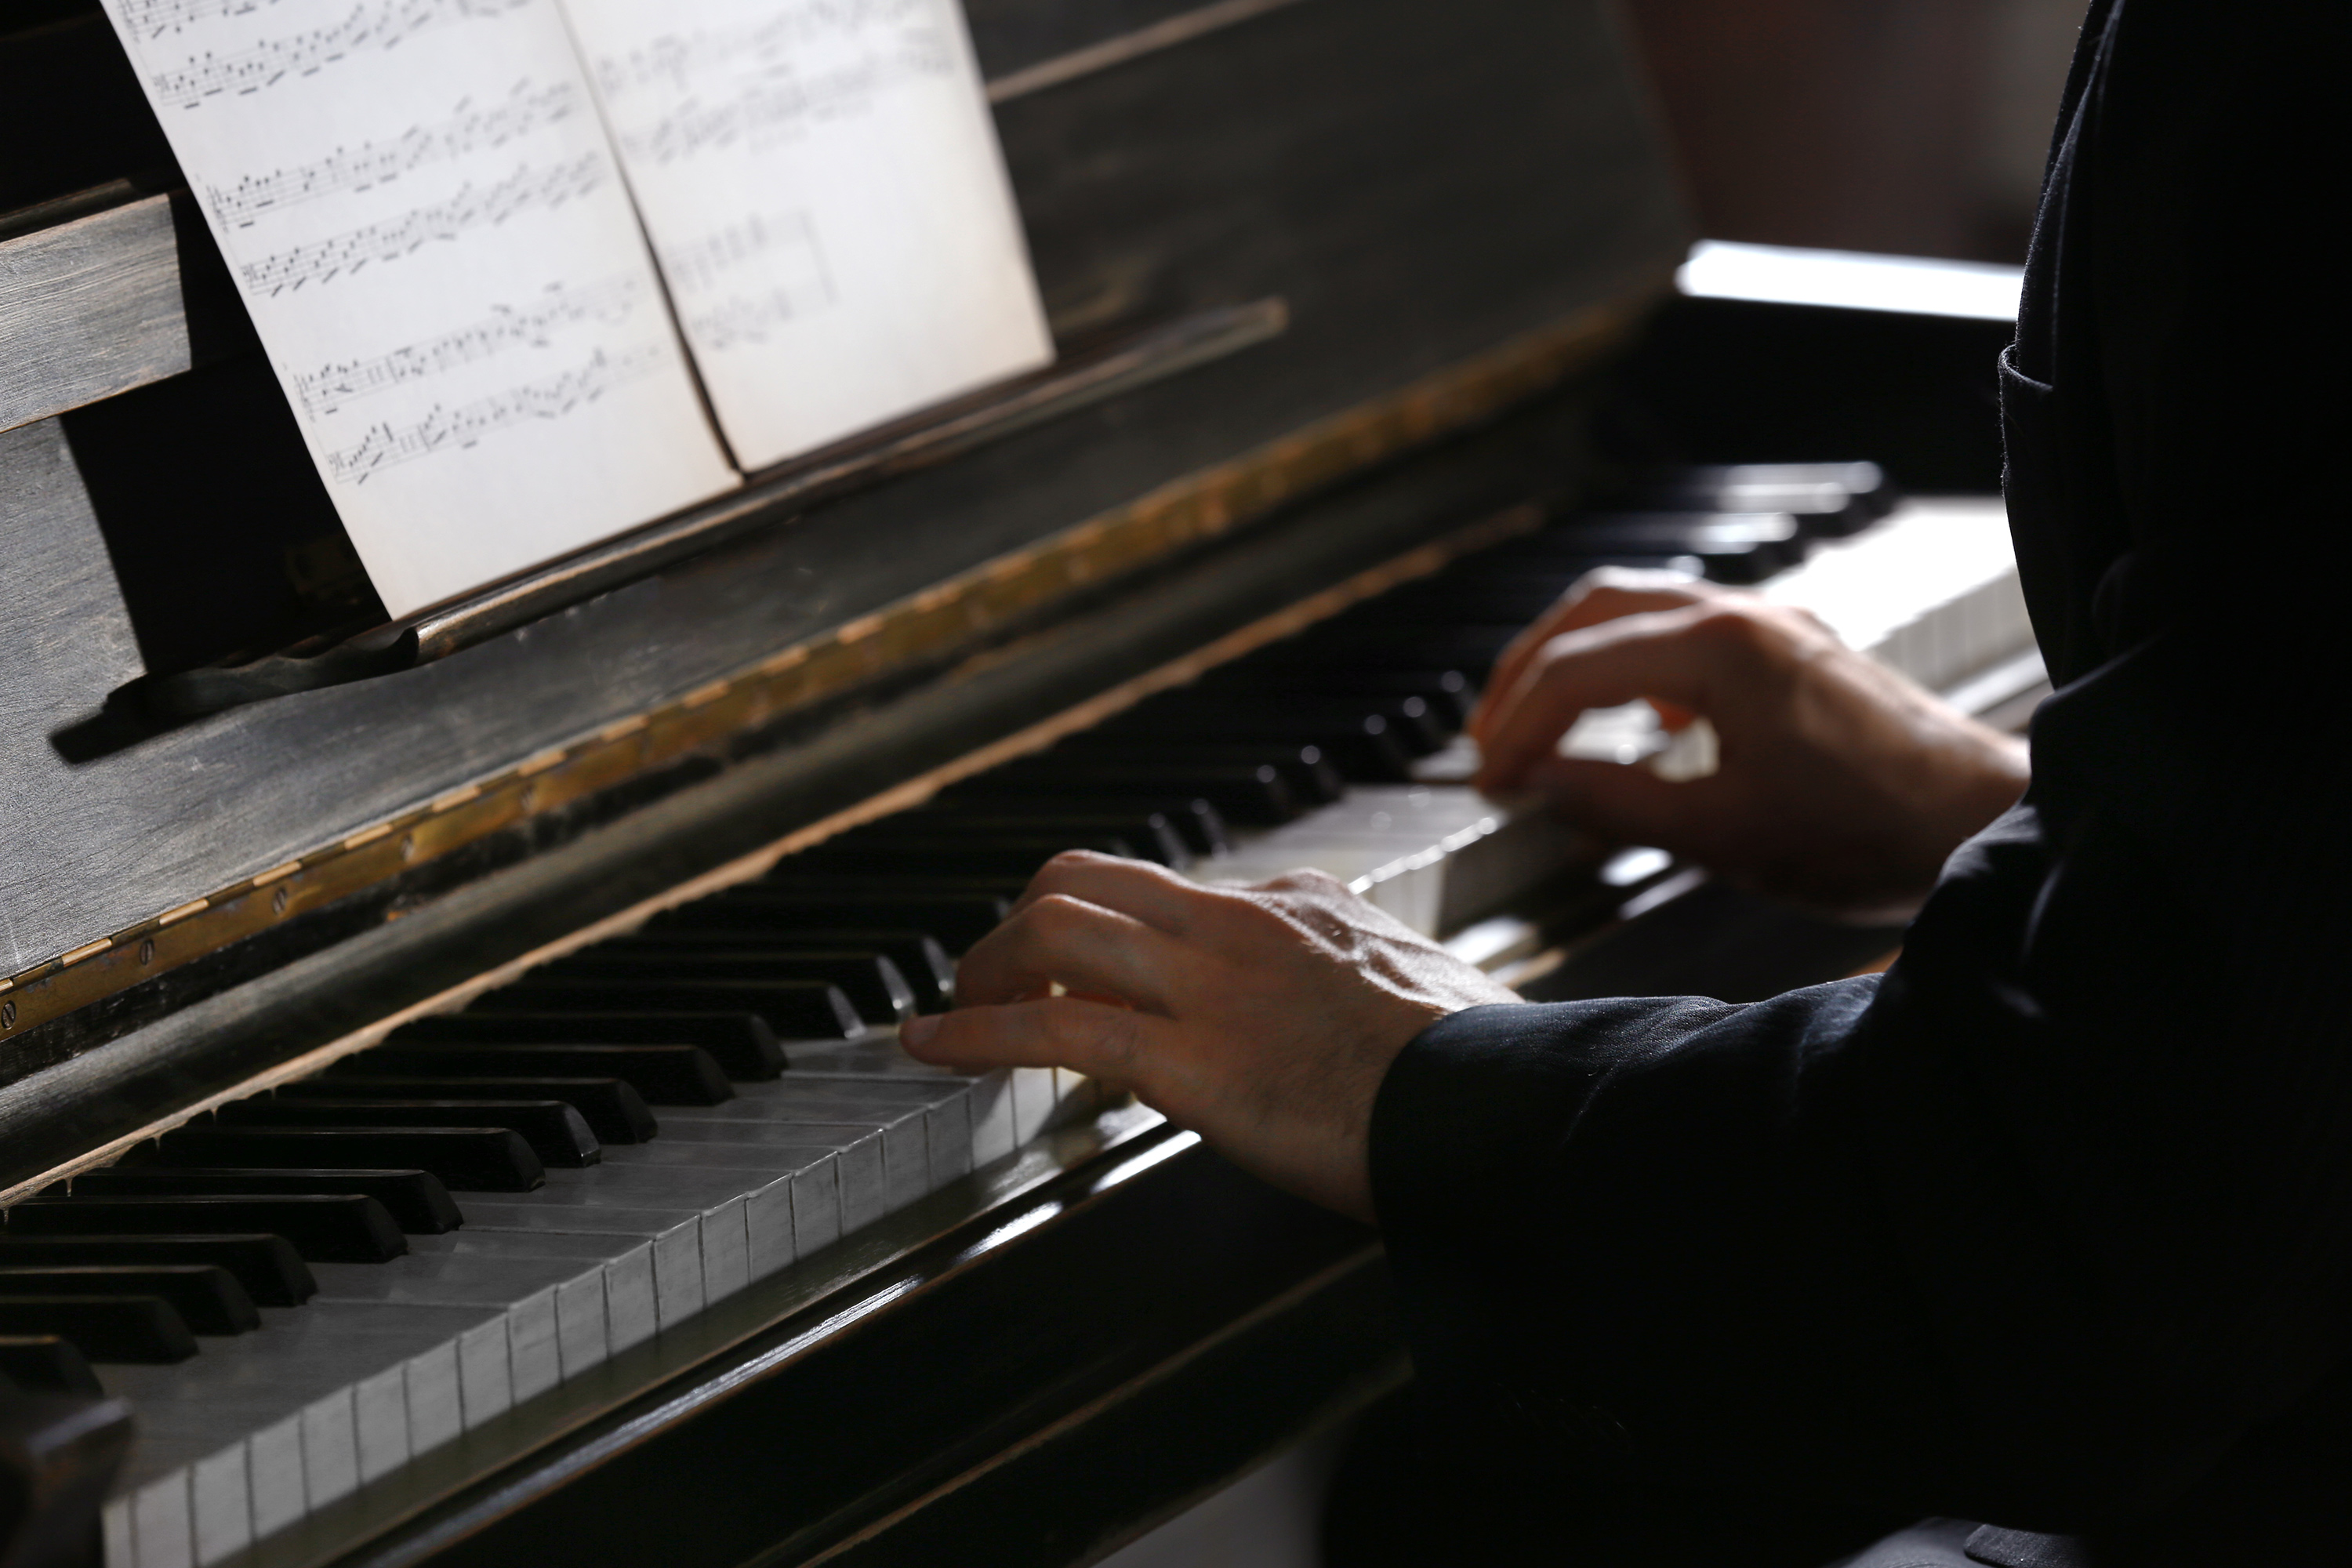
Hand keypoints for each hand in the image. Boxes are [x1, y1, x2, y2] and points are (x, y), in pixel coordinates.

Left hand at [899, 852, 1518, 1220]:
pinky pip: (1053, 1027)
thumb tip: (1374, 1013)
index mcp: (1310, 906)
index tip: (1091, 968)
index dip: (1116, 932)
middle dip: (1024, 920)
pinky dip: (975, 1031)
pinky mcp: (1192, 1060)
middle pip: (1093, 879)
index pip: (1181, 894)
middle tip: (994, 970)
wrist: (1511, 1107)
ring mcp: (1215, 984)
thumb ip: (1374, 988)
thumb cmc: (1491, 1073)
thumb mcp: (1435, 997)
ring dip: (985, 966)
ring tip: (950, 1007)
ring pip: (1057, 928)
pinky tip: (933, 1046)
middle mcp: (1248, 923)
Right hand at [1470, 568, 2029, 916]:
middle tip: (1490, 735)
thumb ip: (1611, 804)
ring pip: (1641, 608)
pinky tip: (1641, 722)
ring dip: (1579, 660)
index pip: (1576, 671)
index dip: (1517, 728)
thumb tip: (1535, 786)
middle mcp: (1744, 616)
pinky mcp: (1797, 651)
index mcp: (1718, 650)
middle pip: (1595, 609)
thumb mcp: (1718, 836)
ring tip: (1543, 724)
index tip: (1489, 783)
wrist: (1987, 824)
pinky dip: (1635, 663)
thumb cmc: (1872, 832)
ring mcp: (1775, 626)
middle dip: (1529, 669)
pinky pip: (1688, 629)